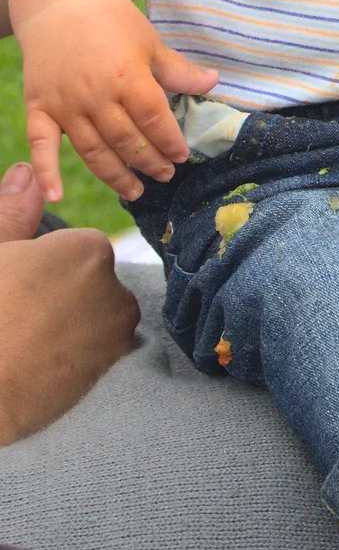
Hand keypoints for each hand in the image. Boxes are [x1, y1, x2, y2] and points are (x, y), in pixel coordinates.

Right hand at [0, 162, 139, 443]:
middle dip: (60, 295)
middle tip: (16, 317)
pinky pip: (94, 355)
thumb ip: (12, 211)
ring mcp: (115, 338)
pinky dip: (73, 358)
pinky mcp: (109, 377)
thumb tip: (27, 172)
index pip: (74, 248)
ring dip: (70, 327)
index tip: (15, 285)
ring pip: (94, 319)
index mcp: (88, 250)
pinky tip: (38, 368)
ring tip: (25, 344)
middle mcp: (115, 289)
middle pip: (88, 283)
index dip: (41, 266)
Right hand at [21, 0, 217, 202]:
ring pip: (93, 151)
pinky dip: (46, 172)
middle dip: (149, 162)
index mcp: (127, 77)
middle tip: (165, 175)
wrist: (62, 3)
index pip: (154, 120)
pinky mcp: (39, 108)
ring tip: (136, 190)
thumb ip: (178, 70)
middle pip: (126, 140)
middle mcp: (95, 96)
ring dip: (116, 175)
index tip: (182, 156)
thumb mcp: (150, 41)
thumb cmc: (112, 21)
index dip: (170, 141)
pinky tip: (55, 196)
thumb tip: (215, 82)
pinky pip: (41, 145)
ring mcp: (65, 105)